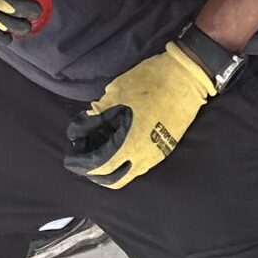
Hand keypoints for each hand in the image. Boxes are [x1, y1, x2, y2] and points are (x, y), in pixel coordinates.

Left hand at [64, 41, 215, 188]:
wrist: (186, 77)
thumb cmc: (150, 82)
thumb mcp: (116, 94)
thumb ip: (97, 115)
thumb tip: (82, 127)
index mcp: (129, 144)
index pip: (99, 166)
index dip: (81, 163)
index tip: (71, 157)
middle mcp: (144, 157)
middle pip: (114, 180)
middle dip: (95, 173)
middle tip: (84, 158)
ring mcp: (157, 155)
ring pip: (129, 173)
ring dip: (112, 167)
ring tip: (100, 147)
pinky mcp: (165, 148)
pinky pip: (140, 163)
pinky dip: (125, 159)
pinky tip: (119, 142)